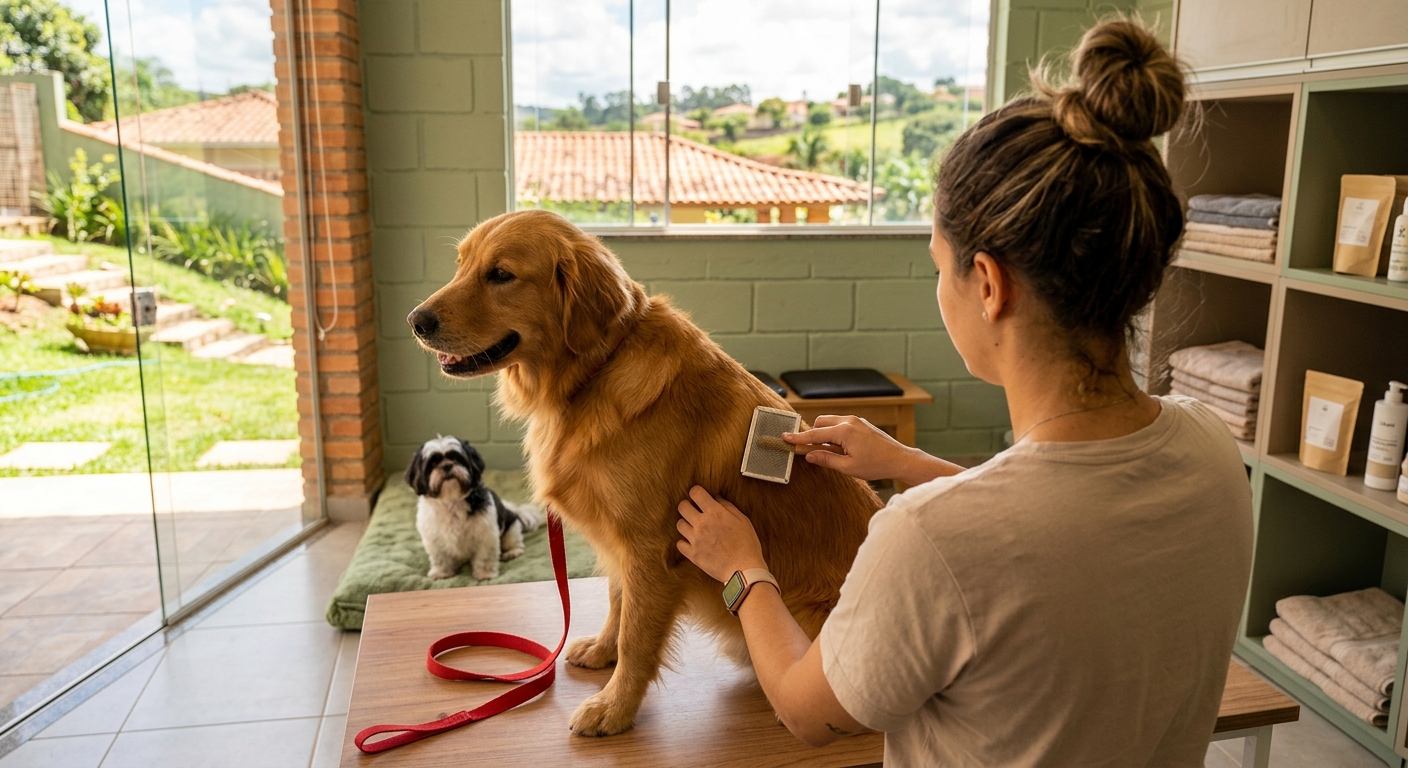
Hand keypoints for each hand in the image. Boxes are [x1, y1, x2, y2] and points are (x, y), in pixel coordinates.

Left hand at [676, 486, 766, 583]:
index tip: (699, 496)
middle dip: (688, 506)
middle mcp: (701, 524)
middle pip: (682, 507)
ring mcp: (695, 540)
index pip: (696, 493)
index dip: (696, 492)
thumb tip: (717, 498)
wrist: (743, 570)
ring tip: (695, 527)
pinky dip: (685, 542)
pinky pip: (679, 544)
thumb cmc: (747, 545)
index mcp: (715, 513)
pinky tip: (693, 542)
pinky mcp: (692, 554)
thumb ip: (728, 507)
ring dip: (686, 524)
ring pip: (679, 524)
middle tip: (695, 511)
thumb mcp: (743, 520)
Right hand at [783, 415, 919, 481]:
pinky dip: (835, 433)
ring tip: (830, 452)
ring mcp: (856, 420)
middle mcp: (849, 421)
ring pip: (830, 422)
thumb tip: (809, 456)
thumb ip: (826, 459)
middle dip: (813, 435)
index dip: (798, 437)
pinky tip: (841, 448)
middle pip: (820, 423)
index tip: (785, 437)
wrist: (900, 459)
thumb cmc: (876, 465)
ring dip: (824, 434)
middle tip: (809, 450)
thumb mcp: (848, 467)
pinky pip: (841, 424)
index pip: (814, 434)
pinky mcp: (861, 423)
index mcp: (844, 431)